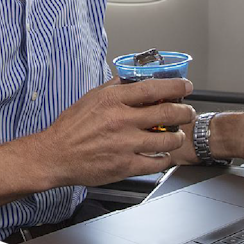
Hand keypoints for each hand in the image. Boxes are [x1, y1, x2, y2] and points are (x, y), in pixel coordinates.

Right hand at [33, 77, 195, 187]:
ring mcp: (125, 144)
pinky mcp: (125, 166)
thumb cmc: (71, 128)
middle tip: (188, 112)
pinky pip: (156, 162)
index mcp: (113, 100)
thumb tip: (133, 78)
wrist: (55, 155)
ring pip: (167, 140)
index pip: (154, 88)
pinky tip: (163, 155)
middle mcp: (122, 120)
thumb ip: (114, 87)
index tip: (186, 87)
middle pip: (167, 113)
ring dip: (178, 137)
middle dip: (184, 112)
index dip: (176, 87)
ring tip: (177, 135)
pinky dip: (164, 159)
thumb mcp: (91, 97)